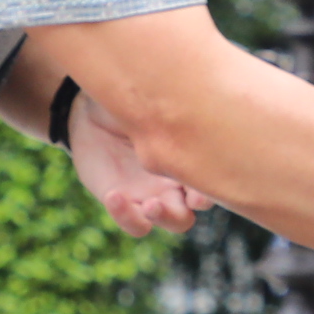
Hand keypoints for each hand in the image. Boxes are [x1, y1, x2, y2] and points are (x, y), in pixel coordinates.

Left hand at [69, 91, 207, 235]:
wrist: (92, 108)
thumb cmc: (132, 92)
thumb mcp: (153, 92)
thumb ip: (176, 99)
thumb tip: (199, 90)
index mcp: (195, 149)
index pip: (220, 170)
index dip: (220, 175)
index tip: (208, 169)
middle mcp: (183, 177)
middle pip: (204, 203)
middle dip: (199, 202)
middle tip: (188, 196)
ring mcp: (157, 194)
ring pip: (176, 222)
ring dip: (167, 216)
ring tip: (150, 204)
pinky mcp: (128, 204)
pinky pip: (136, 224)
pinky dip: (128, 216)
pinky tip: (114, 196)